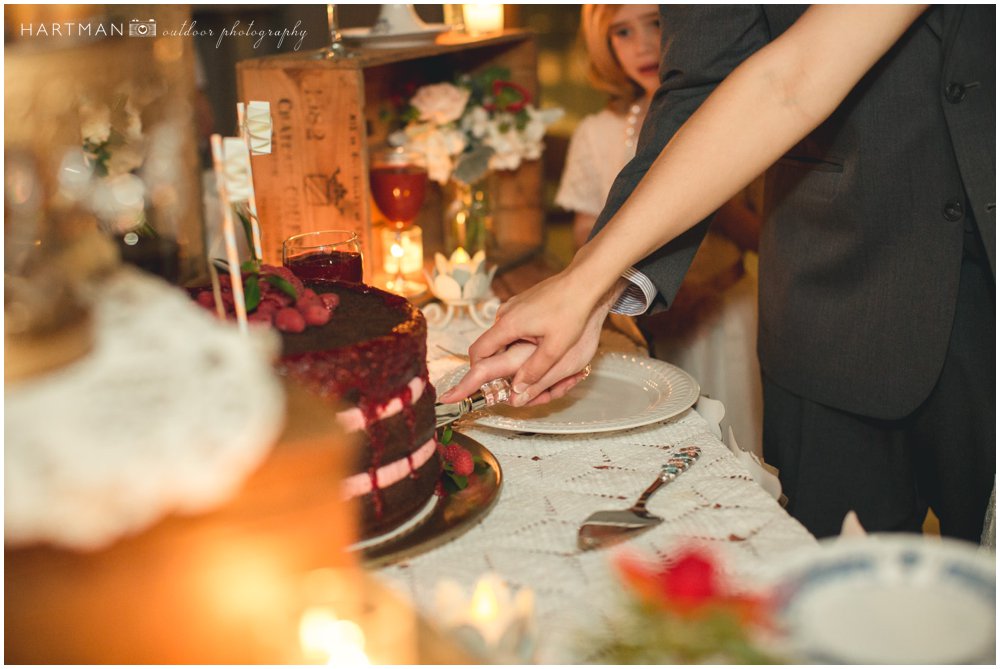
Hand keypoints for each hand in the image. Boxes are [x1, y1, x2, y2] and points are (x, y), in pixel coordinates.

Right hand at [438, 273, 625, 405]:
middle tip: (510, 381)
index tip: (483, 386)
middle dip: (496, 365)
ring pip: (502, 337)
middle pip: (489, 345)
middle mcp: (505, 314)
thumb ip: (534, 371)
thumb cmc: (572, 312)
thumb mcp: (555, 348)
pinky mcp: (523, 304)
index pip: (478, 351)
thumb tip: (516, 391)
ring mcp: (514, 306)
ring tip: (528, 365)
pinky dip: (518, 340)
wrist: (583, 281)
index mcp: (508, 325)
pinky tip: (537, 346)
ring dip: (509, 353)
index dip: (476, 371)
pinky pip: (512, 326)